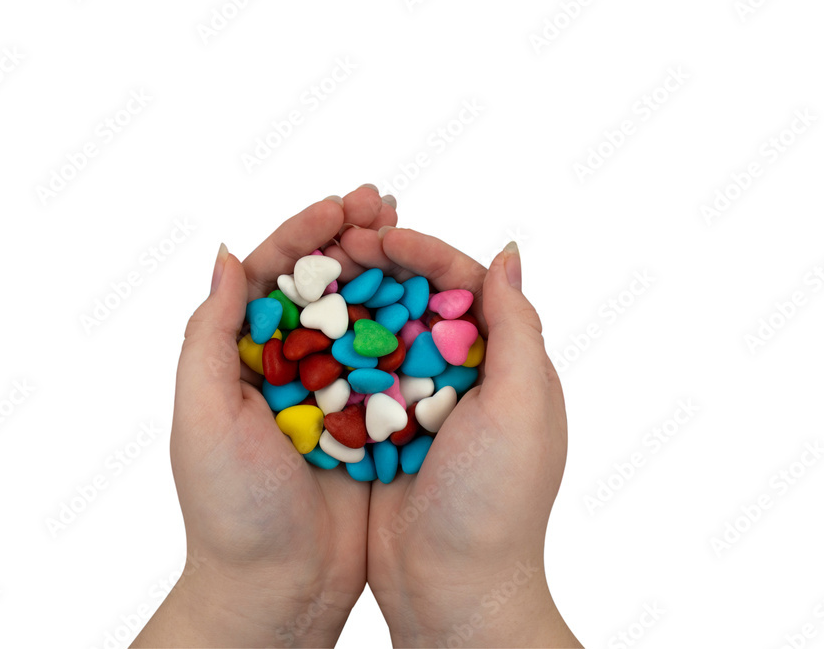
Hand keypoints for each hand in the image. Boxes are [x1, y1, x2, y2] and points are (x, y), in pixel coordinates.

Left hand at [134, 186, 396, 647]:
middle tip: (386, 199)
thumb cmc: (230, 508)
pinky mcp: (367, 420)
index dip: (303, 233)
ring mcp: (329, 391)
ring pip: (360, 315)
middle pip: (321, 285)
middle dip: (350, 238)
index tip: (340, 205)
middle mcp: (285, 366)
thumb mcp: (203, 416)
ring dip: (384, 271)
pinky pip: (391, 363)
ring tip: (411, 231)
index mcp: (239, 357)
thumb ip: (211, 335)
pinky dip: (410, 327)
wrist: (278, 588)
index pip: (270, 275)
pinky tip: (435, 297)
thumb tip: (228, 254)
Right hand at [340, 227, 581, 647]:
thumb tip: (507, 251)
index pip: (466, 285)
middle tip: (340, 241)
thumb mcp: (520, 408)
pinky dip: (333, 348)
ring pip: (382, 332)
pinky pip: (355, 376)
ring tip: (316, 272)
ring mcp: (419, 405)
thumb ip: (517, 328)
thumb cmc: (496, 501)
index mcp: (506, 366)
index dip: (426, 252)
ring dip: (353, 299)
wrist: (450, 589)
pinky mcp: (381, 431)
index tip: (384, 234)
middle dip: (381, 265)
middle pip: (418, 301)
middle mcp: (464, 379)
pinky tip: (303, 325)